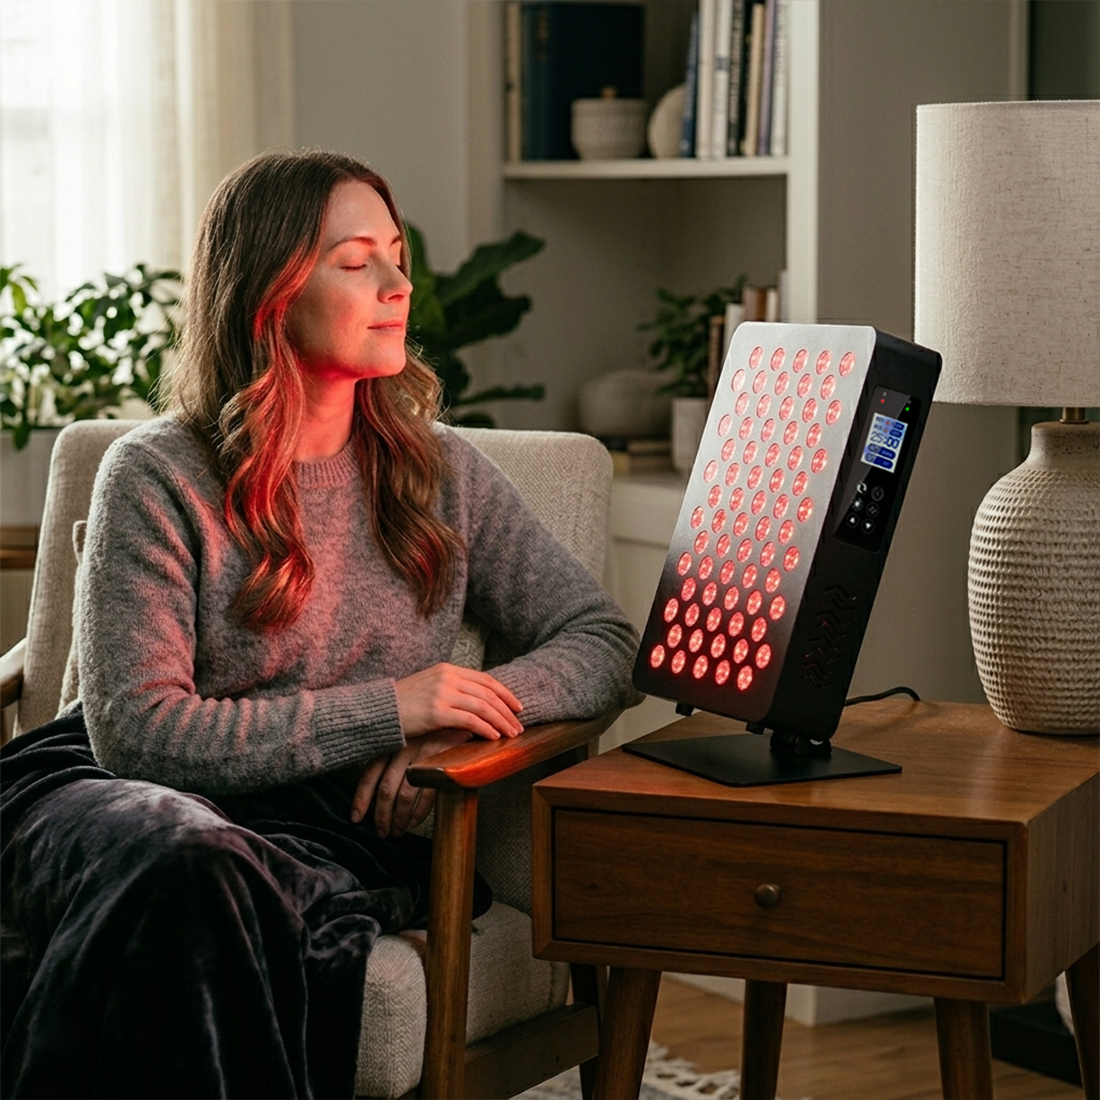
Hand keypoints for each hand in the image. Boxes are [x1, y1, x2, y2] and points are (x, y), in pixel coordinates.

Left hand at [351, 729, 470, 835]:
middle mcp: (404, 749)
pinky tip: (414, 821)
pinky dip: (419, 813)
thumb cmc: (430, 728)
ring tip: (397, 831)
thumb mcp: (407, 733)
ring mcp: (423, 757)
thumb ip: (392, 752)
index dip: (361, 798)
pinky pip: (427, 795)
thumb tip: (374, 784)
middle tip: (381, 831)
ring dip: (399, 818)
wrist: (460, 713)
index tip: (356, 817)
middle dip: (381, 815)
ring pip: (404, 796)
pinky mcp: (441, 764)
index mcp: (392, 742)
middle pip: (386, 789)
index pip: (370, 774)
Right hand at [394, 663, 523, 741]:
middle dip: (507, 711)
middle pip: (488, 694)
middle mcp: (448, 678)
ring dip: (501, 721)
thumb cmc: (404, 703)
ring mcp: (442, 693)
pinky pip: (469, 720)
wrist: (379, 710)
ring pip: (483, 707)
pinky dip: (485, 729)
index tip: (518, 706)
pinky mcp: (436, 712)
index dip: (505, 693)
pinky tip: (494, 737)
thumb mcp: (430, 686)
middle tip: (519, 725)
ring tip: (512, 734)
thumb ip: (452, 689)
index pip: (485, 680)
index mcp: (448, 669)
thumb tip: (477, 704)